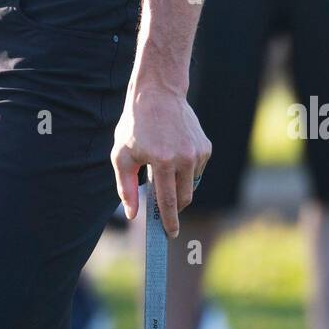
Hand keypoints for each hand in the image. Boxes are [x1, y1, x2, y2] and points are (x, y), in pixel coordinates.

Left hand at [111, 83, 210, 238]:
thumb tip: (132, 214)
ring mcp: (198, 152)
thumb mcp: (122, 155)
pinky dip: (185, 171)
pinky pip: (196, 170)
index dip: (169, 221)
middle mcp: (185, 158)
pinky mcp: (205, 148)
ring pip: (191, 185)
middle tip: (163, 211)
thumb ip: (127, 187)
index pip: (169, 201)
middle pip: (184, 198)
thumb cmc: (135, 125)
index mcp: (163, 161)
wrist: (158, 93)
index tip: (170, 234)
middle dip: (175, 208)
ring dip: (178, 186)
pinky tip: (173, 155)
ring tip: (162, 167)